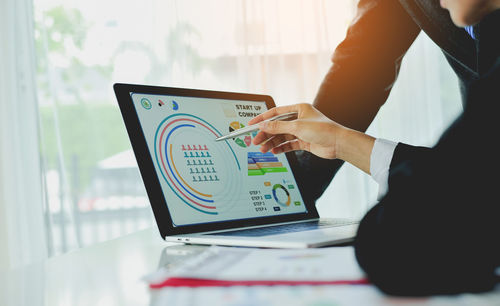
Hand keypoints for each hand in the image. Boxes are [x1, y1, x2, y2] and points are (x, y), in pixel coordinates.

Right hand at [248, 103, 374, 173]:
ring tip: (263, 149)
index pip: (276, 113)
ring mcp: (301, 131)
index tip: (251, 125)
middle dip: (266, 134)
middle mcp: (299, 119)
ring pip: (282, 136)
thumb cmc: (323, 130)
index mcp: (299, 109)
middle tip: (256, 141)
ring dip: (272, 142)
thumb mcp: (297, 127)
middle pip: (277, 126)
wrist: (338, 143)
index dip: (263, 118)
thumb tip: (263, 125)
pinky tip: (274, 151)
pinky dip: (281, 148)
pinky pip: (288, 144)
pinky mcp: (304, 141)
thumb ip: (278, 127)